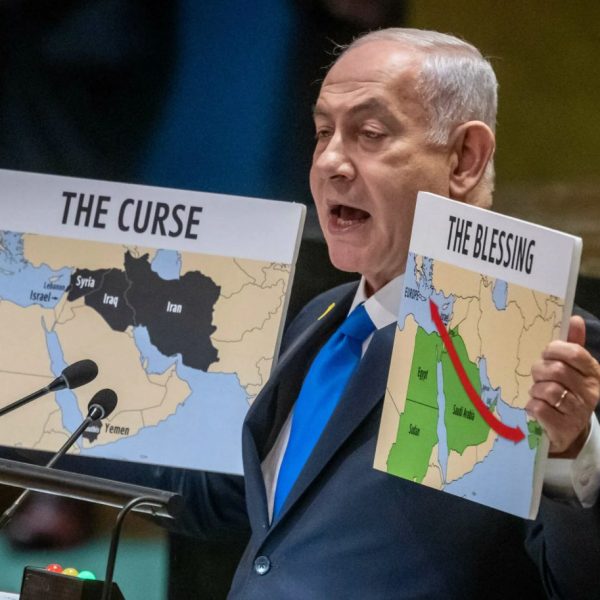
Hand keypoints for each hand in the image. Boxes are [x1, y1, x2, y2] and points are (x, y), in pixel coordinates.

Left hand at [527, 315, 599, 457]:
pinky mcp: (563, 427)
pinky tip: (536, 407)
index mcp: (593, 373)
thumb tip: (575, 319)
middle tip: (538, 376)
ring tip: (538, 393)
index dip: (554, 350)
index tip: (546, 354)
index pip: (575, 353)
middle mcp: (590, 392)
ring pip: (547, 390)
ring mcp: (578, 411)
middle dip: (540, 371)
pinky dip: (532, 406)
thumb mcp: (573, 368)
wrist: (569, 430)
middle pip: (556, 370)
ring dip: (535, 390)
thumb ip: (574, 344)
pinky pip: (539, 408)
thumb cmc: (567, 391)